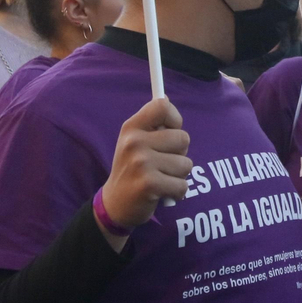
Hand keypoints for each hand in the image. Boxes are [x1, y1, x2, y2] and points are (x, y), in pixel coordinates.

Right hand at [97, 97, 192, 248]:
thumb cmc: (133, 169)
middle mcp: (134, 142)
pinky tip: (162, 193)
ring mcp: (141, 163)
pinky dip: (178, 192)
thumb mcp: (135, 141)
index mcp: (131, 127)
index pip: (162, 106)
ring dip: (179, 175)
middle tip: (162, 164)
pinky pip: (183, 185)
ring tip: (161, 178)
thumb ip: (152, 124)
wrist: (115, 204)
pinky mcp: (149, 184)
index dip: (175, 119)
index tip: (171, 131)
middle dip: (180, 153)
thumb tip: (166, 98)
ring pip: (186, 164)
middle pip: (183, 138)